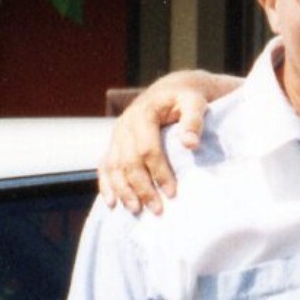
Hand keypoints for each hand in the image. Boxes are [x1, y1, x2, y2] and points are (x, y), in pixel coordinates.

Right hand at [97, 74, 214, 213]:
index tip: (172, 192)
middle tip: (157, 209)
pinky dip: (106, 184)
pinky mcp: (115, 143)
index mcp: (143, 114)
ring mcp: (117, 135)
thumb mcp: (194, 103)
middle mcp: (125, 125)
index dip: (159, 172)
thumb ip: (194, 120)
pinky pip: (105, 166)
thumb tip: (190, 143)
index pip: (147, 149)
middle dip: (142, 187)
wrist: (171, 89)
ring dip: (123, 190)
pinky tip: (112, 202)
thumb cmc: (186, 98)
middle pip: (129, 161)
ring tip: (136, 210)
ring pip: (114, 166)